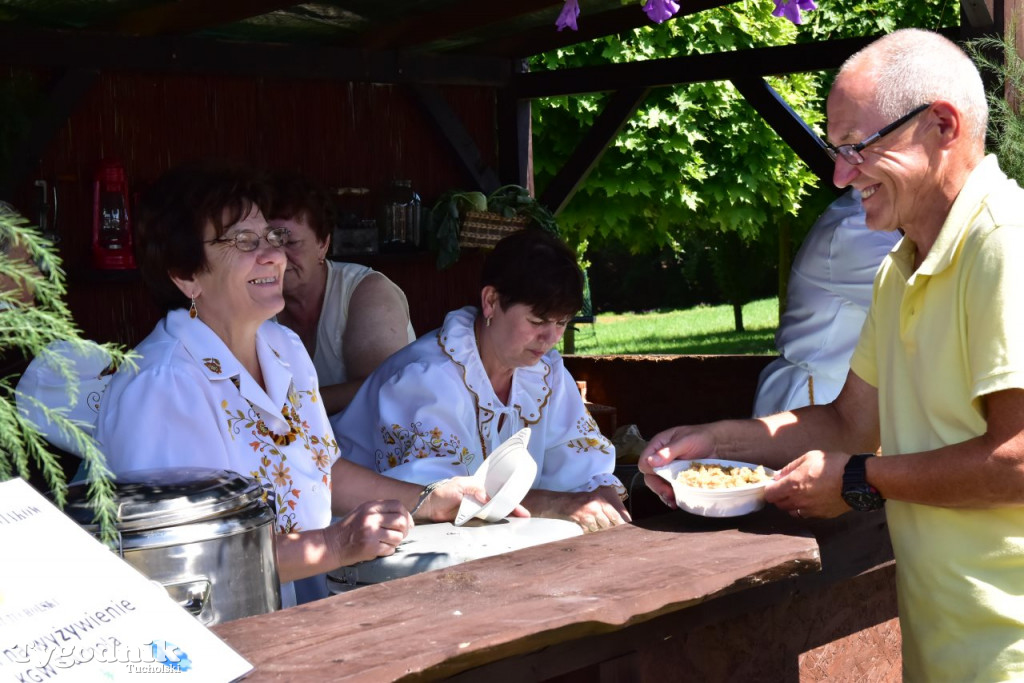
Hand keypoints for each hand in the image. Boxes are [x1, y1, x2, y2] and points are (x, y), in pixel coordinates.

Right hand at [323, 499, 411, 566]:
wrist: (331, 545)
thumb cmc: (348, 530)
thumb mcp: (362, 512)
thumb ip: (382, 512)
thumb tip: (407, 519)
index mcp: (370, 506)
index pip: (398, 505)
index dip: (406, 515)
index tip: (407, 524)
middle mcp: (371, 517)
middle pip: (401, 521)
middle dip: (404, 530)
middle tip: (400, 536)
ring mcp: (370, 532)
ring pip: (398, 537)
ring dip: (395, 542)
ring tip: (386, 543)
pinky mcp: (370, 547)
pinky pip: (390, 549)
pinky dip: (388, 551)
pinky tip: (379, 549)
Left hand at [415, 475, 530, 521]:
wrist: (428, 509)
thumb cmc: (442, 493)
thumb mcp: (458, 486)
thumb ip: (474, 489)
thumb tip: (487, 498)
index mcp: (478, 487)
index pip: (497, 491)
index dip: (509, 499)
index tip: (520, 509)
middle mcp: (479, 498)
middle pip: (499, 503)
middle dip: (512, 509)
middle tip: (524, 517)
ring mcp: (476, 510)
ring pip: (494, 514)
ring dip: (504, 518)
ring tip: (518, 525)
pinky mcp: (471, 520)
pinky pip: (485, 523)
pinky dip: (493, 526)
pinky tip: (502, 530)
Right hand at [523, 486, 629, 532]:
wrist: (561, 502)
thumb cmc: (578, 501)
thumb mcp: (592, 500)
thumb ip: (603, 509)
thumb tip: (617, 522)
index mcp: (600, 500)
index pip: (615, 515)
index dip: (622, 524)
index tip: (627, 531)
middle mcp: (596, 506)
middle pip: (608, 524)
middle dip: (609, 530)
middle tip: (614, 536)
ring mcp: (589, 514)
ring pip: (599, 529)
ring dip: (598, 531)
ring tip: (594, 528)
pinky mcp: (582, 521)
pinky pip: (590, 531)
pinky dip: (589, 532)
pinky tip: (586, 528)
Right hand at [638, 425, 715, 508]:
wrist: (719, 445)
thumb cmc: (702, 437)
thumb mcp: (685, 441)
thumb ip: (669, 451)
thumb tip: (652, 461)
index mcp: (659, 446)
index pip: (644, 460)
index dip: (650, 469)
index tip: (659, 474)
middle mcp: (661, 459)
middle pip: (650, 476)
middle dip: (657, 486)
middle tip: (667, 493)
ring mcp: (669, 470)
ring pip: (659, 485)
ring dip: (664, 494)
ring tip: (672, 500)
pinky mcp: (678, 479)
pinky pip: (670, 489)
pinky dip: (672, 496)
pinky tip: (677, 501)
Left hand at [763, 450, 849, 518]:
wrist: (857, 479)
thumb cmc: (832, 465)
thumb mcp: (808, 458)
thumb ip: (790, 468)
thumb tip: (778, 476)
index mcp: (792, 485)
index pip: (770, 494)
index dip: (770, 489)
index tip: (775, 484)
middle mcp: (798, 500)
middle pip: (779, 504)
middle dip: (780, 496)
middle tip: (787, 487)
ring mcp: (810, 510)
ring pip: (791, 511)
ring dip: (791, 504)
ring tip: (800, 493)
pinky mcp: (821, 515)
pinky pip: (806, 514)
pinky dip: (804, 509)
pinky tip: (812, 499)